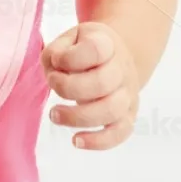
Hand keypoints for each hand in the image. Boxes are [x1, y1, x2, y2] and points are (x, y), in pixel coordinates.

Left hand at [40, 21, 138, 149]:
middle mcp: (122, 68)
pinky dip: (98, 141)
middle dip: (69, 88)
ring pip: (111, 111)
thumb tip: (54, 69)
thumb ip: (56, 51)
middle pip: (102, 83)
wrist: (114, 57)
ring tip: (54, 115)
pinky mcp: (128, 115)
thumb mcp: (68, 39)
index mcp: (107, 44)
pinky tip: (76, 141)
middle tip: (52, 85)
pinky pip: (120, 133)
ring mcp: (128, 93)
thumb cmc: (83, 49)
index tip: (56, 61)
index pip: (95, 50)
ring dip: (78, 117)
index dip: (69, 58)